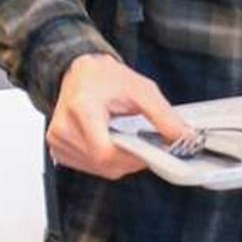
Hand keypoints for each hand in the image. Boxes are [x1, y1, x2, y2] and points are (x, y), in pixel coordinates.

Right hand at [46, 54, 191, 179]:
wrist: (78, 71)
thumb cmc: (105, 78)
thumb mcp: (141, 90)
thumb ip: (164, 116)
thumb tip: (183, 139)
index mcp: (82, 109)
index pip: (106, 153)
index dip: (132, 158)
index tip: (150, 152)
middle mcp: (64, 127)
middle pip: (103, 164)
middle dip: (130, 159)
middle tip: (142, 144)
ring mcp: (57, 140)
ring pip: (98, 169)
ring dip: (118, 161)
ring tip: (123, 138)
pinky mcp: (57, 148)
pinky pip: (88, 167)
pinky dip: (104, 160)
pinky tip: (109, 142)